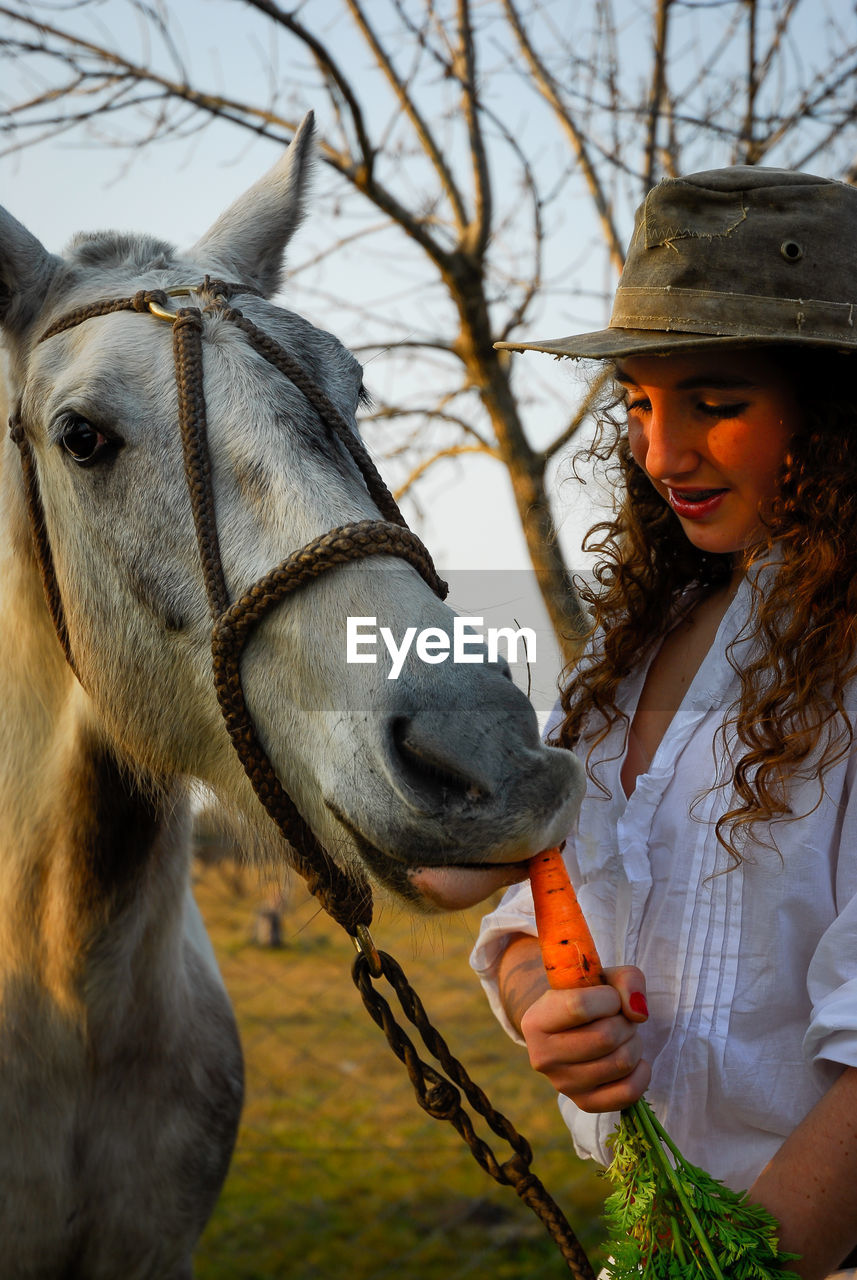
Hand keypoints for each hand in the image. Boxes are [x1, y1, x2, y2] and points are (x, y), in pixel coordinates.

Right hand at [519, 965, 650, 1112]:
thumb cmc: (588, 997)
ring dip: (634, 1043)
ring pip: (620, 1062)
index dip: (609, 998)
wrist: (571, 1028)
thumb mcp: (603, 977)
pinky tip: (635, 1061)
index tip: (611, 997)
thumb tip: (639, 1014)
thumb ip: (627, 981)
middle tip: (620, 1018)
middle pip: (605, 1038)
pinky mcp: (584, 1103)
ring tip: (624, 1035)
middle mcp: (543, 1056)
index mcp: (536, 1020)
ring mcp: (563, 1084)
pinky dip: (642, 1073)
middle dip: (625, 1022)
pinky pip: (628, 1093)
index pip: (580, 1007)